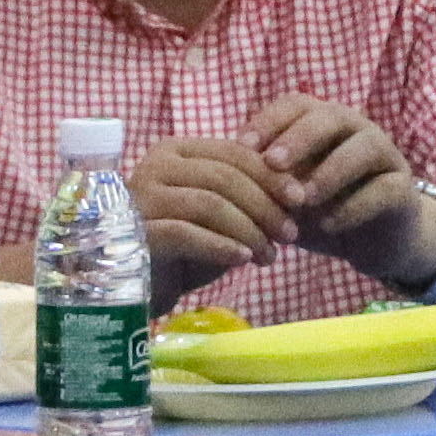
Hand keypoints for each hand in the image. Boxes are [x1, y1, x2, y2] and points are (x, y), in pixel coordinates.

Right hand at [128, 134, 304, 293]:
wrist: (133, 284)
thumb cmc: (182, 248)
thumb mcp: (219, 216)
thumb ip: (247, 199)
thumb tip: (295, 195)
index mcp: (177, 151)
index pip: (233, 153)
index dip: (272, 176)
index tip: (301, 200)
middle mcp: (156, 165)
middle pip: (224, 177)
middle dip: (265, 206)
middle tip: (290, 235)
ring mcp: (142, 197)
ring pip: (210, 203)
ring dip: (248, 231)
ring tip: (270, 256)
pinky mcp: (136, 230)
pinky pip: (186, 233)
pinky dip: (221, 246)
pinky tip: (243, 260)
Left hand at [244, 97, 435, 290]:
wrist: (374, 239)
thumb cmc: (320, 208)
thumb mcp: (287, 193)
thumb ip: (265, 179)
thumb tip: (224, 172)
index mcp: (323, 121)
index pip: (295, 104)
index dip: (268, 120)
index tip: (240, 146)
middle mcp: (356, 129)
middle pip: (330, 117)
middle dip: (298, 138)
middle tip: (271, 162)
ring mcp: (384, 155)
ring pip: (362, 149)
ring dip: (329, 172)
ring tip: (302, 199)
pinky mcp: (404, 188)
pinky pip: (383, 190)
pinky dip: (353, 207)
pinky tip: (328, 225)